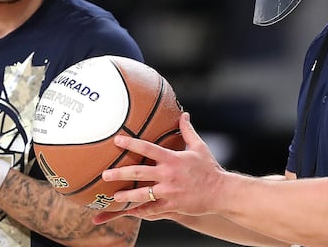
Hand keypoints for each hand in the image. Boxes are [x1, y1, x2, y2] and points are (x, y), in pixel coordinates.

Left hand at [92, 112, 226, 224]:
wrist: (221, 192)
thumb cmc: (209, 168)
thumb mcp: (199, 147)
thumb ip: (188, 131)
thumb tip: (183, 115)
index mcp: (173, 159)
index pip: (147, 148)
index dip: (131, 143)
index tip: (117, 140)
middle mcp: (168, 175)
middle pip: (139, 171)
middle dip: (120, 172)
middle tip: (105, 174)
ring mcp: (169, 191)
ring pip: (142, 194)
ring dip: (126, 195)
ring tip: (113, 196)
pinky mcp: (172, 206)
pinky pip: (152, 210)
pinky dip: (140, 212)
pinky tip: (130, 212)